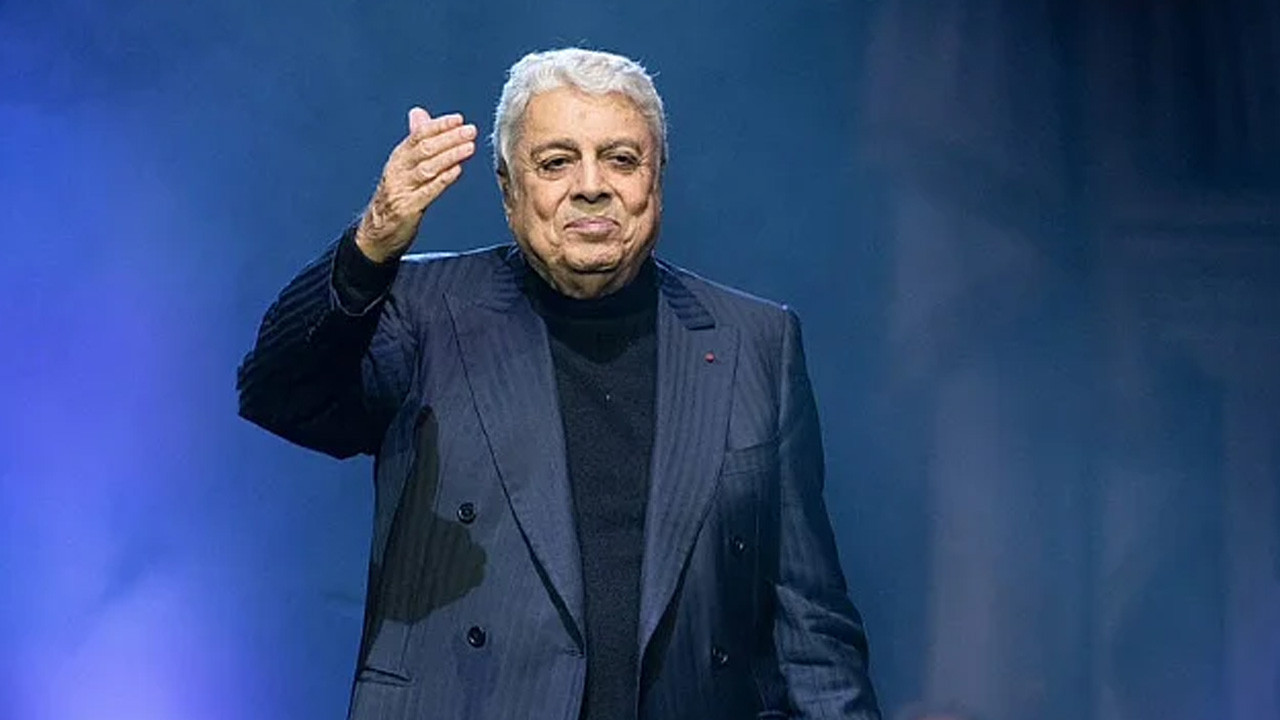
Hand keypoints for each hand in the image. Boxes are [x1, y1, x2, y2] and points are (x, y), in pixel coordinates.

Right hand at [355, 107, 476, 262]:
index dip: (439, 126)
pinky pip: (427, 192)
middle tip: (470, 130)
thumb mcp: (402, 165)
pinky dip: (442, 180)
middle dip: (449, 138)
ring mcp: (401, 189)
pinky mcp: (407, 208)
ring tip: (469, 147)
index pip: (418, 135)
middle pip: (424, 149)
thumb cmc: (395, 195)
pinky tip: (457, 171)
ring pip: (427, 168)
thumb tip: (419, 112)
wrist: (376, 232)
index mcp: (398, 158)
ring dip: (450, 156)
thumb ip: (414, 140)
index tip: (459, 119)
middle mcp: (398, 170)